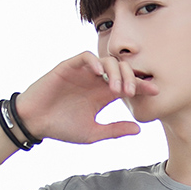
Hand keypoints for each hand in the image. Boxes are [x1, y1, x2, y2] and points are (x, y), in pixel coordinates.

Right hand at [14, 52, 158, 144]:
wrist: (35, 123)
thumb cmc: (62, 127)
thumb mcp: (92, 132)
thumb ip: (114, 130)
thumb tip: (139, 130)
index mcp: (103, 94)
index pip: (128, 84)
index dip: (142, 85)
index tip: (154, 91)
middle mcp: (96, 80)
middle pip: (122, 69)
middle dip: (131, 78)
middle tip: (131, 93)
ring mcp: (83, 72)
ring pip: (107, 60)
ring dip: (115, 72)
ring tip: (116, 89)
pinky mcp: (69, 67)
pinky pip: (86, 56)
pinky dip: (95, 61)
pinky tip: (100, 73)